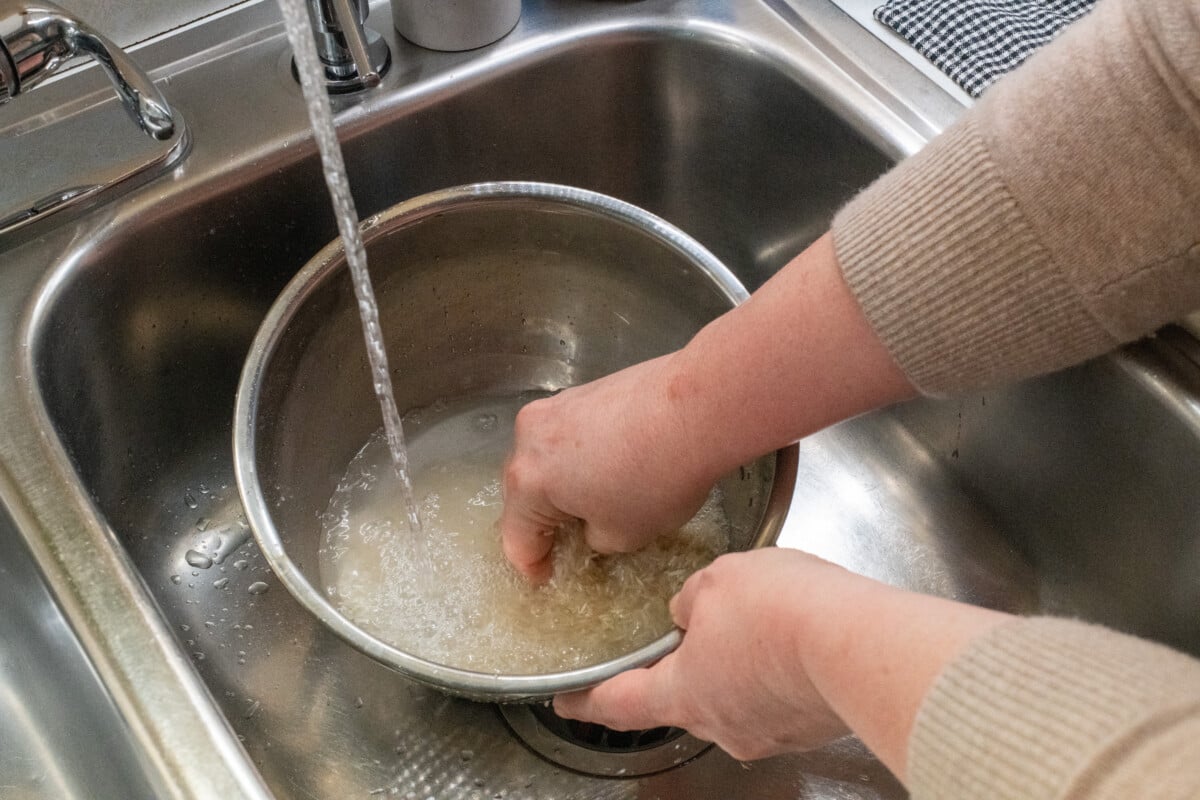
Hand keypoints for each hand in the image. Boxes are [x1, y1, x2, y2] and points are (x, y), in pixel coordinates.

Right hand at [500, 354, 719, 580]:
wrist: (698, 408)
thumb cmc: (656, 478)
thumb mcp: (622, 536)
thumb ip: (592, 540)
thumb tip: (591, 527)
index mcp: (527, 481)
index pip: (516, 537)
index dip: (533, 565)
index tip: (547, 576)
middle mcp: (529, 437)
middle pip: (524, 492)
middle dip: (544, 520)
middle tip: (570, 543)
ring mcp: (557, 406)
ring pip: (547, 459)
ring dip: (564, 484)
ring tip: (598, 502)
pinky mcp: (585, 389)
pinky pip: (571, 434)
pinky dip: (583, 456)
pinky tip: (617, 467)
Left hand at [554, 548, 852, 760]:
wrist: (861, 645)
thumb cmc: (784, 613)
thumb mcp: (718, 582)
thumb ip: (692, 600)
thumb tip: (690, 613)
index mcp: (683, 693)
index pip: (616, 705)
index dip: (585, 702)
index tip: (566, 702)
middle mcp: (721, 724)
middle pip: (680, 702)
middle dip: (677, 673)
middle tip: (678, 646)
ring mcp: (767, 731)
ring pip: (732, 699)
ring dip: (731, 669)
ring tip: (749, 630)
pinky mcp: (806, 726)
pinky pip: (773, 700)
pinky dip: (770, 674)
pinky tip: (784, 643)